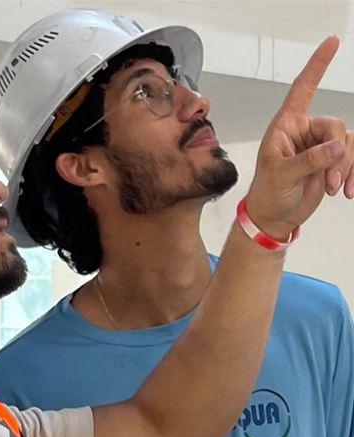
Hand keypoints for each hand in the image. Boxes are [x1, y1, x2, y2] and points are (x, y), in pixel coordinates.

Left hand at [245, 36, 353, 240]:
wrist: (274, 218)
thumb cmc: (267, 193)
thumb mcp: (281, 175)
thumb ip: (309, 160)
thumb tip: (337, 147)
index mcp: (286, 126)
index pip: (303, 88)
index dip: (317, 65)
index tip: (332, 43)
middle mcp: (305, 131)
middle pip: (335, 127)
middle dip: (336, 155)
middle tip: (328, 180)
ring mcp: (319, 146)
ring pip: (347, 143)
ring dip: (345, 167)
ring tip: (333, 189)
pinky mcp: (331, 162)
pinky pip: (352, 157)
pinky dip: (353, 173)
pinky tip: (347, 190)